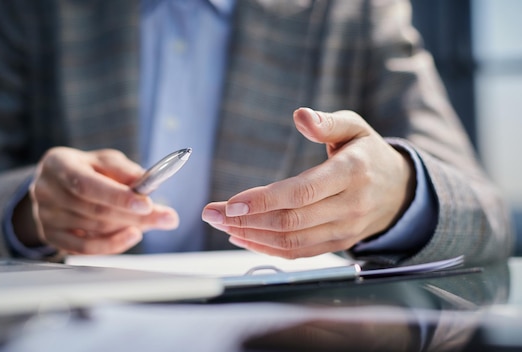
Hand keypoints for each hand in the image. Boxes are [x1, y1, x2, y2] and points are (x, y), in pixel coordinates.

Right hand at [13, 147, 178, 254]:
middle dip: (135, 217)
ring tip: (152, 222)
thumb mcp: (105, 160)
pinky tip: (131, 235)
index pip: (87, 185)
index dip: (118, 197)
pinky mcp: (50, 236)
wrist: (57, 182)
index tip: (147, 204)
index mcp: (58, 164)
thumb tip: (148, 182)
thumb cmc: (86, 168)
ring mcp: (45, 216)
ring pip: (94, 230)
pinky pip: (85, 248)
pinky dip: (112, 245)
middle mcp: (46, 191)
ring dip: (128, 228)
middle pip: (94, 211)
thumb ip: (125, 170)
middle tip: (167, 218)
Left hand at [202, 108, 415, 258]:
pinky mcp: (339, 244)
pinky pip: (298, 253)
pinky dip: (267, 248)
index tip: (230, 203)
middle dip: (245, 220)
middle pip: (291, 221)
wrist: (399, 190)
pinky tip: (243, 237)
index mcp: (352, 173)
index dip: (263, 200)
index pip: (302, 192)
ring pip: (291, 242)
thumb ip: (326, 122)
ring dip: (251, 236)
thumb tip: (300, 115)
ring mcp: (346, 230)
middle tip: (212, 213)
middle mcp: (350, 206)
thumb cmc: (368, 153)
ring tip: (221, 224)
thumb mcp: (355, 128)